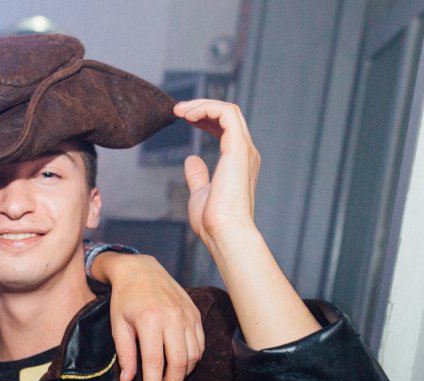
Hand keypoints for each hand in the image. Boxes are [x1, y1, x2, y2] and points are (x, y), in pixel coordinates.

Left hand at [91, 251, 203, 380]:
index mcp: (150, 320)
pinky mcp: (195, 315)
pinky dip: (192, 362)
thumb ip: (124, 355)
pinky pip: (199, 345)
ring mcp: (187, 316)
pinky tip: (180, 370)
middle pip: (179, 364)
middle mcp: (173, 318)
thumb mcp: (118, 326)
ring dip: (183, 378)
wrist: (141, 270)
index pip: (155, 363)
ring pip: (192, 357)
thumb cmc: (125, 300)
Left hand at [174, 99, 260, 248]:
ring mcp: (244, 149)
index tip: (185, 118)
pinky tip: (189, 115)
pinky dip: (207, 108)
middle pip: (228, 115)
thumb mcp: (200, 193)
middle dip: (202, 107)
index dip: (206, 117)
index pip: (226, 127)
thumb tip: (191, 160)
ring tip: (180, 110)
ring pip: (229, 110)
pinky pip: (226, 113)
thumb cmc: (213, 221)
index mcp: (238, 162)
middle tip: (178, 110)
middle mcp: (245, 152)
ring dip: (203, 105)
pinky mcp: (238, 148)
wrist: (224, 232)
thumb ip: (198, 176)